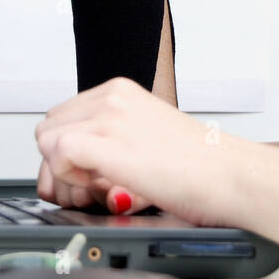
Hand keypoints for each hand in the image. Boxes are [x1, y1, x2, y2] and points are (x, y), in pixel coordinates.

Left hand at [35, 77, 242, 226]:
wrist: (232, 176)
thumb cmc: (200, 167)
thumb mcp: (147, 138)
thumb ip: (111, 142)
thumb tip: (73, 167)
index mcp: (121, 92)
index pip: (63, 116)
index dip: (66, 151)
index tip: (87, 173)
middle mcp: (112, 96)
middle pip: (49, 127)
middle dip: (60, 162)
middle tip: (92, 184)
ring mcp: (109, 116)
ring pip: (47, 140)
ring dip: (65, 171)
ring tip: (101, 186)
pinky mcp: (109, 142)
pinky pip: (57, 153)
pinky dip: (68, 176)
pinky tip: (99, 186)